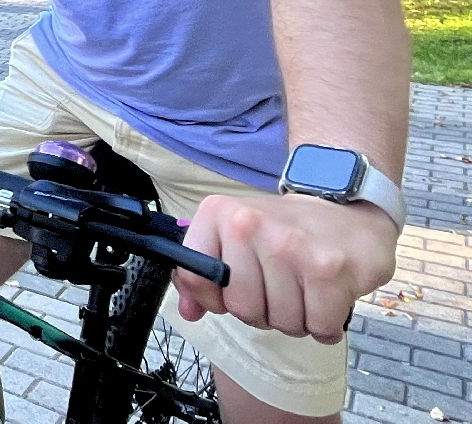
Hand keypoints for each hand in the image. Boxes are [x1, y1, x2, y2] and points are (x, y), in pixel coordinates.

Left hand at [173, 192, 398, 342]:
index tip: (232, 291)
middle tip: (279, 289)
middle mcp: (249, 223)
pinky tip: (328, 299)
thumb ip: (205, 275)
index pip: (194, 276)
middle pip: (240, 307)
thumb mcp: (237, 239)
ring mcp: (289, 245)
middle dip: (262, 312)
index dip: (214, 298)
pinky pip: (317, 327)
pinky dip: (325, 325)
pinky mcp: (328, 269)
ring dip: (296, 319)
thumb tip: (188, 312)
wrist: (352, 216)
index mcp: (219, 213)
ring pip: (280, 322)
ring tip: (305, 290)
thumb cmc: (288, 233)